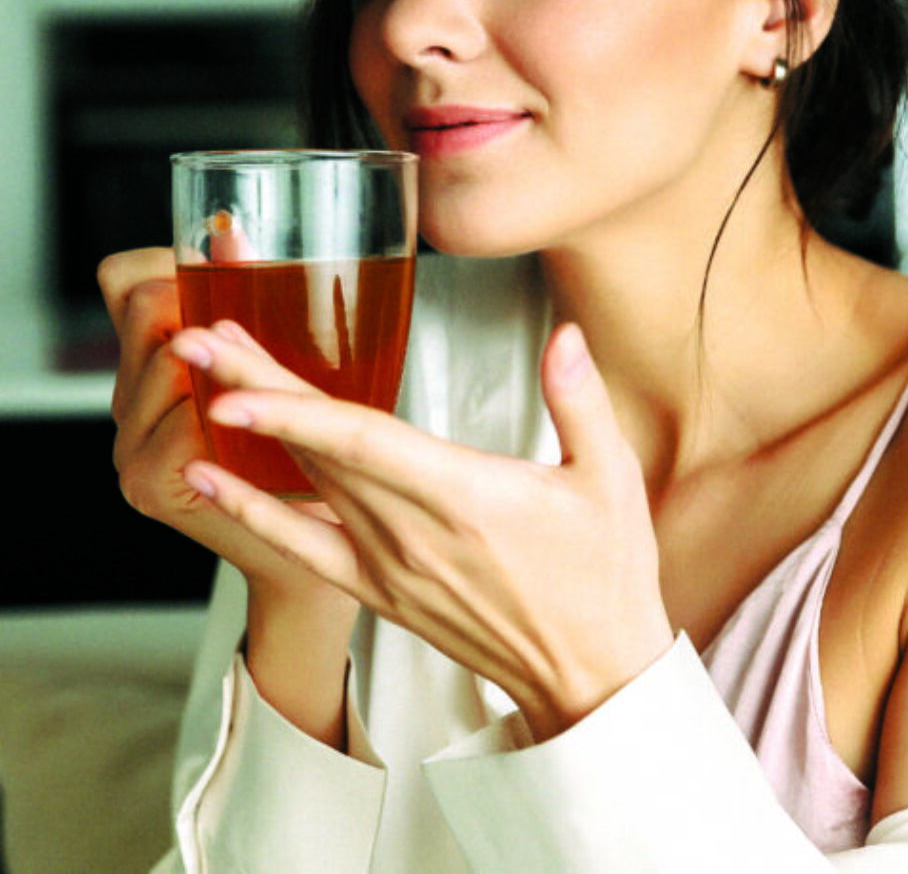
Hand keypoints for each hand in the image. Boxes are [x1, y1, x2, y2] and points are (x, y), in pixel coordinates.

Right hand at [97, 247, 354, 601]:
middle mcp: (128, 401)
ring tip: (261, 373)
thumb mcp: (276, 368)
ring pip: (164, 360)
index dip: (166, 258)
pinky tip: (248, 417)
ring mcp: (130, 446)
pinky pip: (181, 425)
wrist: (310, 549)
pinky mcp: (152, 487)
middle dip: (199, 299)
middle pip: (142, 307)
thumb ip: (250, 309)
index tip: (225, 255)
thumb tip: (237, 237)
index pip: (123, 280)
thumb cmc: (303, 452)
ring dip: (219, 355)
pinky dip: (218, 413)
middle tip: (250, 314)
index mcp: (149, 363)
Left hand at [181, 320, 675, 739]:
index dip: (292, 412)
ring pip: (304, 489)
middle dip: (251, 390)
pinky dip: (251, 516)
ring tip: (204, 384)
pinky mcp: (381, 591)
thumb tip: (563, 334)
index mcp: (465, 496)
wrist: (590, 674)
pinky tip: (212, 483)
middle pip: (315, 452)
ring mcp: (389, 567)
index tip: (234, 383)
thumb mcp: (611, 478)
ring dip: (248, 435)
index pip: (361, 444)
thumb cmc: (604, 576)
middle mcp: (412, 533)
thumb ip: (579, 399)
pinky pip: (303, 551)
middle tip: (197, 341)